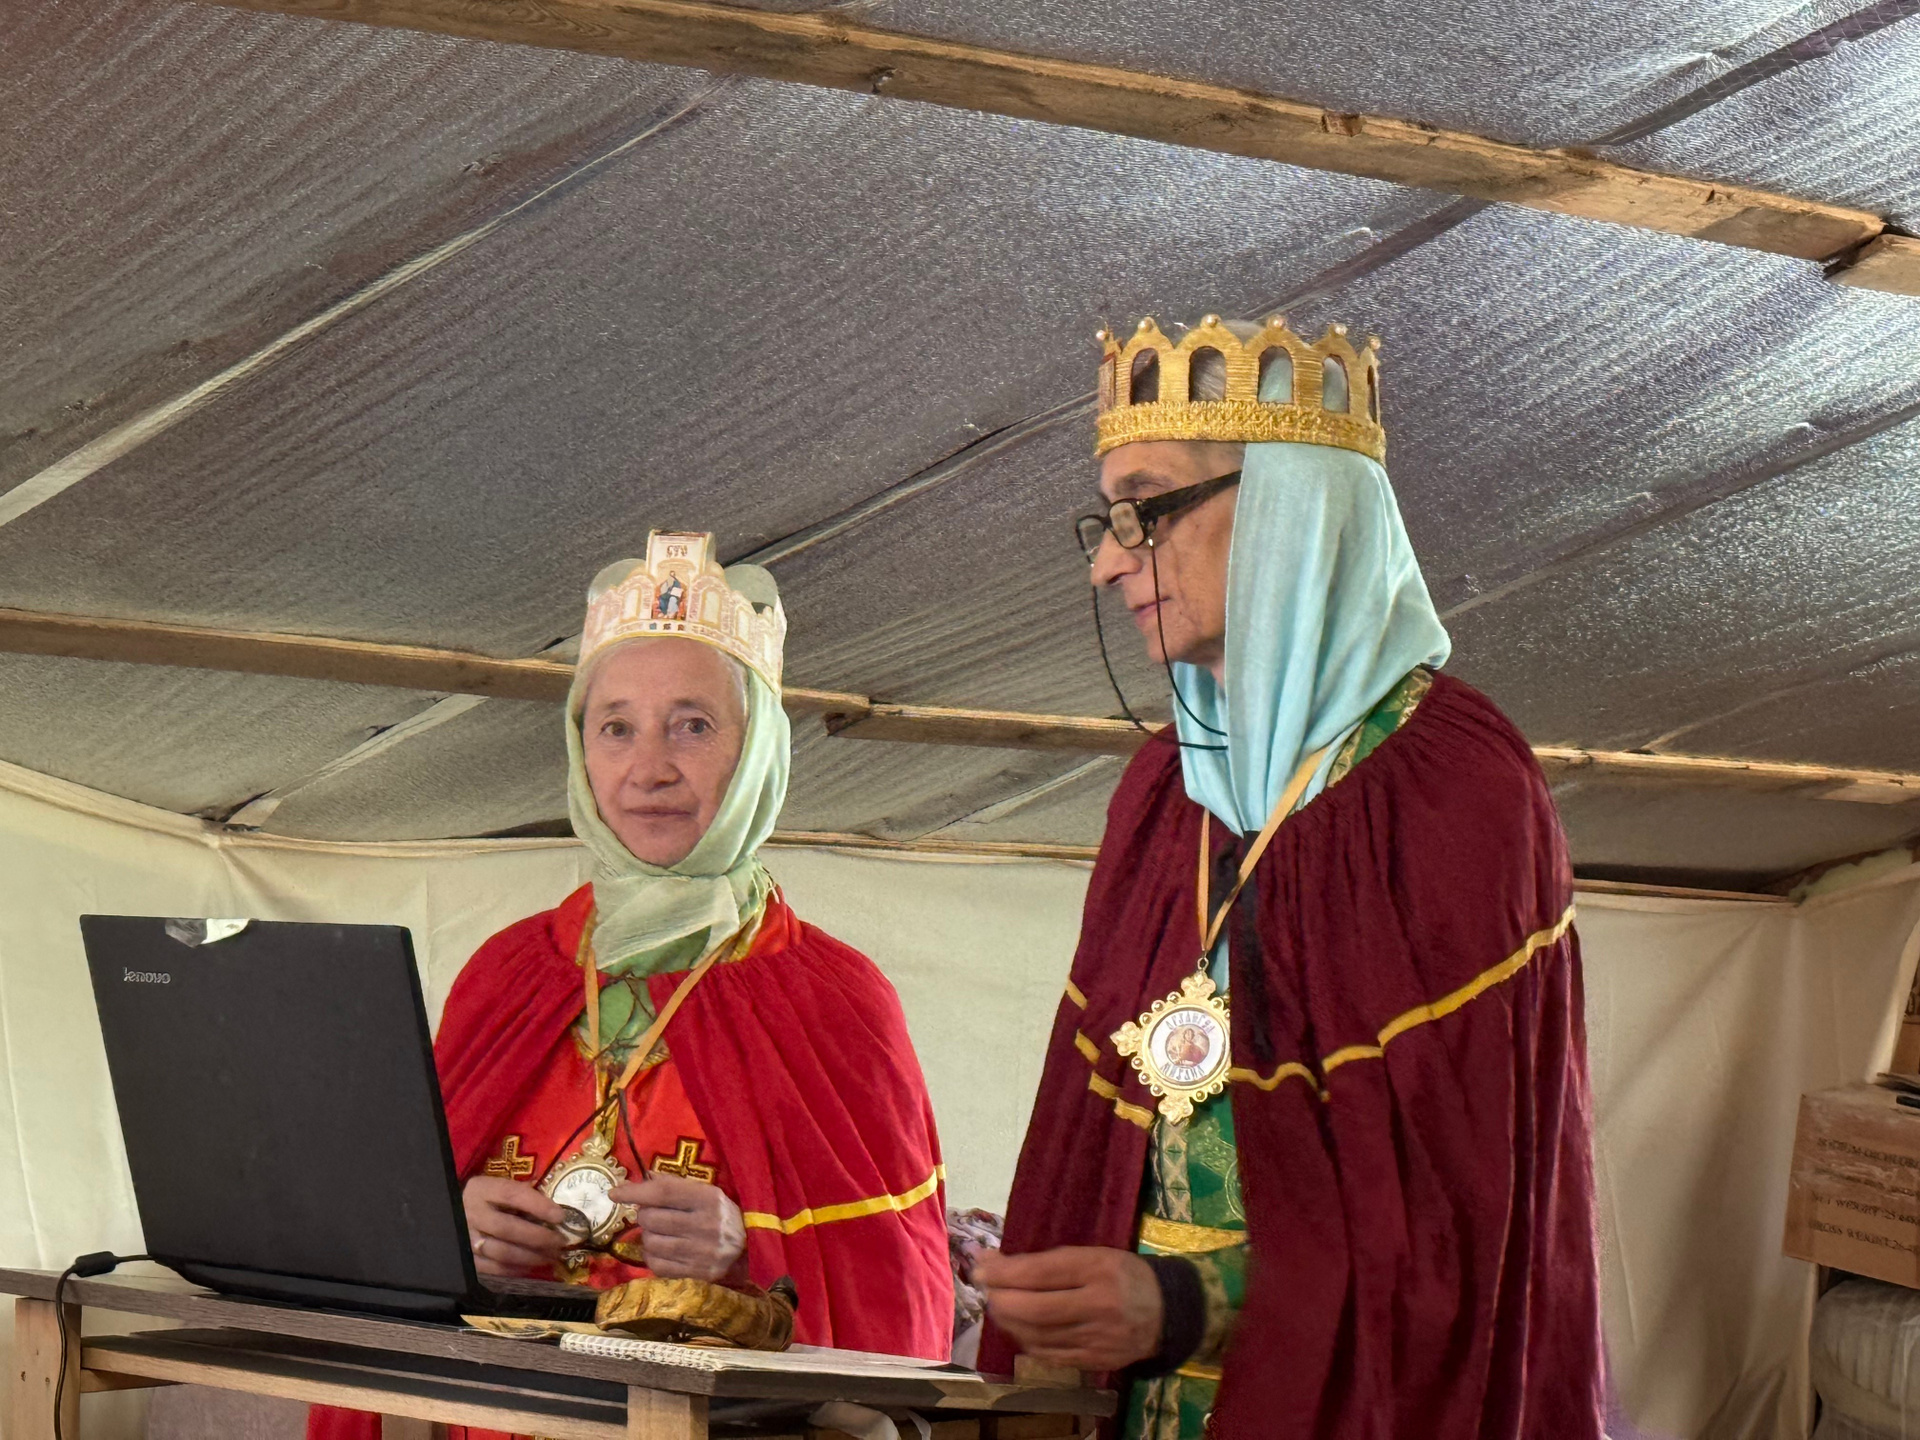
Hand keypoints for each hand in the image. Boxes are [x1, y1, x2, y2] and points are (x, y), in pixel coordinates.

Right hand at [463, 1176, 569, 1276]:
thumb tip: (555, 1213)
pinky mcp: (466, 1259)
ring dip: (531, 1257)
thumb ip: (522, 1195)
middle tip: (560, 1242)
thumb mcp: (500, 1188)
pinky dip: (516, 1269)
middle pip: (507, 1228)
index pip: (512, 1195)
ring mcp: (466, 1238)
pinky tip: (531, 1266)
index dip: (538, 1206)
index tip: (560, 1216)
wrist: (456, 1213)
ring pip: (502, 1252)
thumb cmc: (487, 1199)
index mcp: (482, 1190)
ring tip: (551, 1256)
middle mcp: (472, 1213)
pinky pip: (494, 1269)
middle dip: (538, 1237)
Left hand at [610, 1174, 746, 1281]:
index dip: (635, 1191)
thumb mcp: (708, 1194)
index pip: (663, 1192)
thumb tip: (644, 1177)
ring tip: (661, 1233)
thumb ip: (676, 1186)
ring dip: (648, 1236)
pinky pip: (656, 1265)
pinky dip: (652, 1256)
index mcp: (709, 1200)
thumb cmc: (724, 1217)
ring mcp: (700, 1253)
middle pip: (651, 1217)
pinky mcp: (694, 1275)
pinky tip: (663, 1250)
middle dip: (644, 1215)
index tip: (615, 1192)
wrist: (751, 1252)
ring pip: (650, 1242)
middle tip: (653, 1215)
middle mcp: (704, 1225)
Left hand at [974, 1246, 1162, 1372]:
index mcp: (1100, 1269)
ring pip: (1040, 1336)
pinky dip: (1028, 1341)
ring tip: (999, 1307)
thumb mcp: (1094, 1256)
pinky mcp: (1095, 1361)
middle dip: (1003, 1301)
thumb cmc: (1124, 1275)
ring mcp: (1098, 1338)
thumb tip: (997, 1263)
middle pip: (1038, 1309)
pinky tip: (1020, 1329)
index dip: (1006, 1272)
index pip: (1044, 1272)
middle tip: (986, 1291)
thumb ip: (1050, 1262)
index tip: (981, 1268)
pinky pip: (1051, 1354)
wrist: (1167, 1313)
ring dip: (1010, 1322)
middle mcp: (1100, 1305)